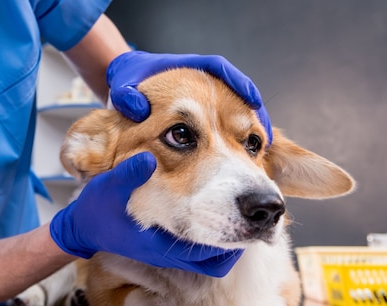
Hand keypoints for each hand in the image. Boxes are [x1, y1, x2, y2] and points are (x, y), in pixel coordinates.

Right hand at [49, 152, 243, 276]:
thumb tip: (149, 157)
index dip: (231, 246)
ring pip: (207, 258)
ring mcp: (167, 252)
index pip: (208, 259)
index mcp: (160, 246)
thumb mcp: (109, 187)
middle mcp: (168, 254)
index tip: (245, 224)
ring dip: (224, 240)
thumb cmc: (96, 208)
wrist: (82, 226)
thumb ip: (129, 174)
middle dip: (235, 245)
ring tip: (236, 215)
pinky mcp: (164, 247)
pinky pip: (196, 250)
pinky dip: (210, 237)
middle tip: (248, 221)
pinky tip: (213, 212)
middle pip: (215, 264)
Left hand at [107, 51, 272, 143]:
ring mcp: (210, 97)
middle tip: (261, 135)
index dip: (239, 83)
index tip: (251, 98)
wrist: (129, 85)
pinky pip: (230, 122)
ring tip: (258, 148)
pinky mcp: (209, 113)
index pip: (219, 68)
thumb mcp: (125, 87)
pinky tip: (243, 155)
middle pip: (238, 92)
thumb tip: (137, 108)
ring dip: (249, 128)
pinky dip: (238, 137)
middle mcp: (205, 82)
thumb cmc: (130, 82)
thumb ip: (128, 96)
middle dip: (253, 113)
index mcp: (189, 68)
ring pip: (238, 110)